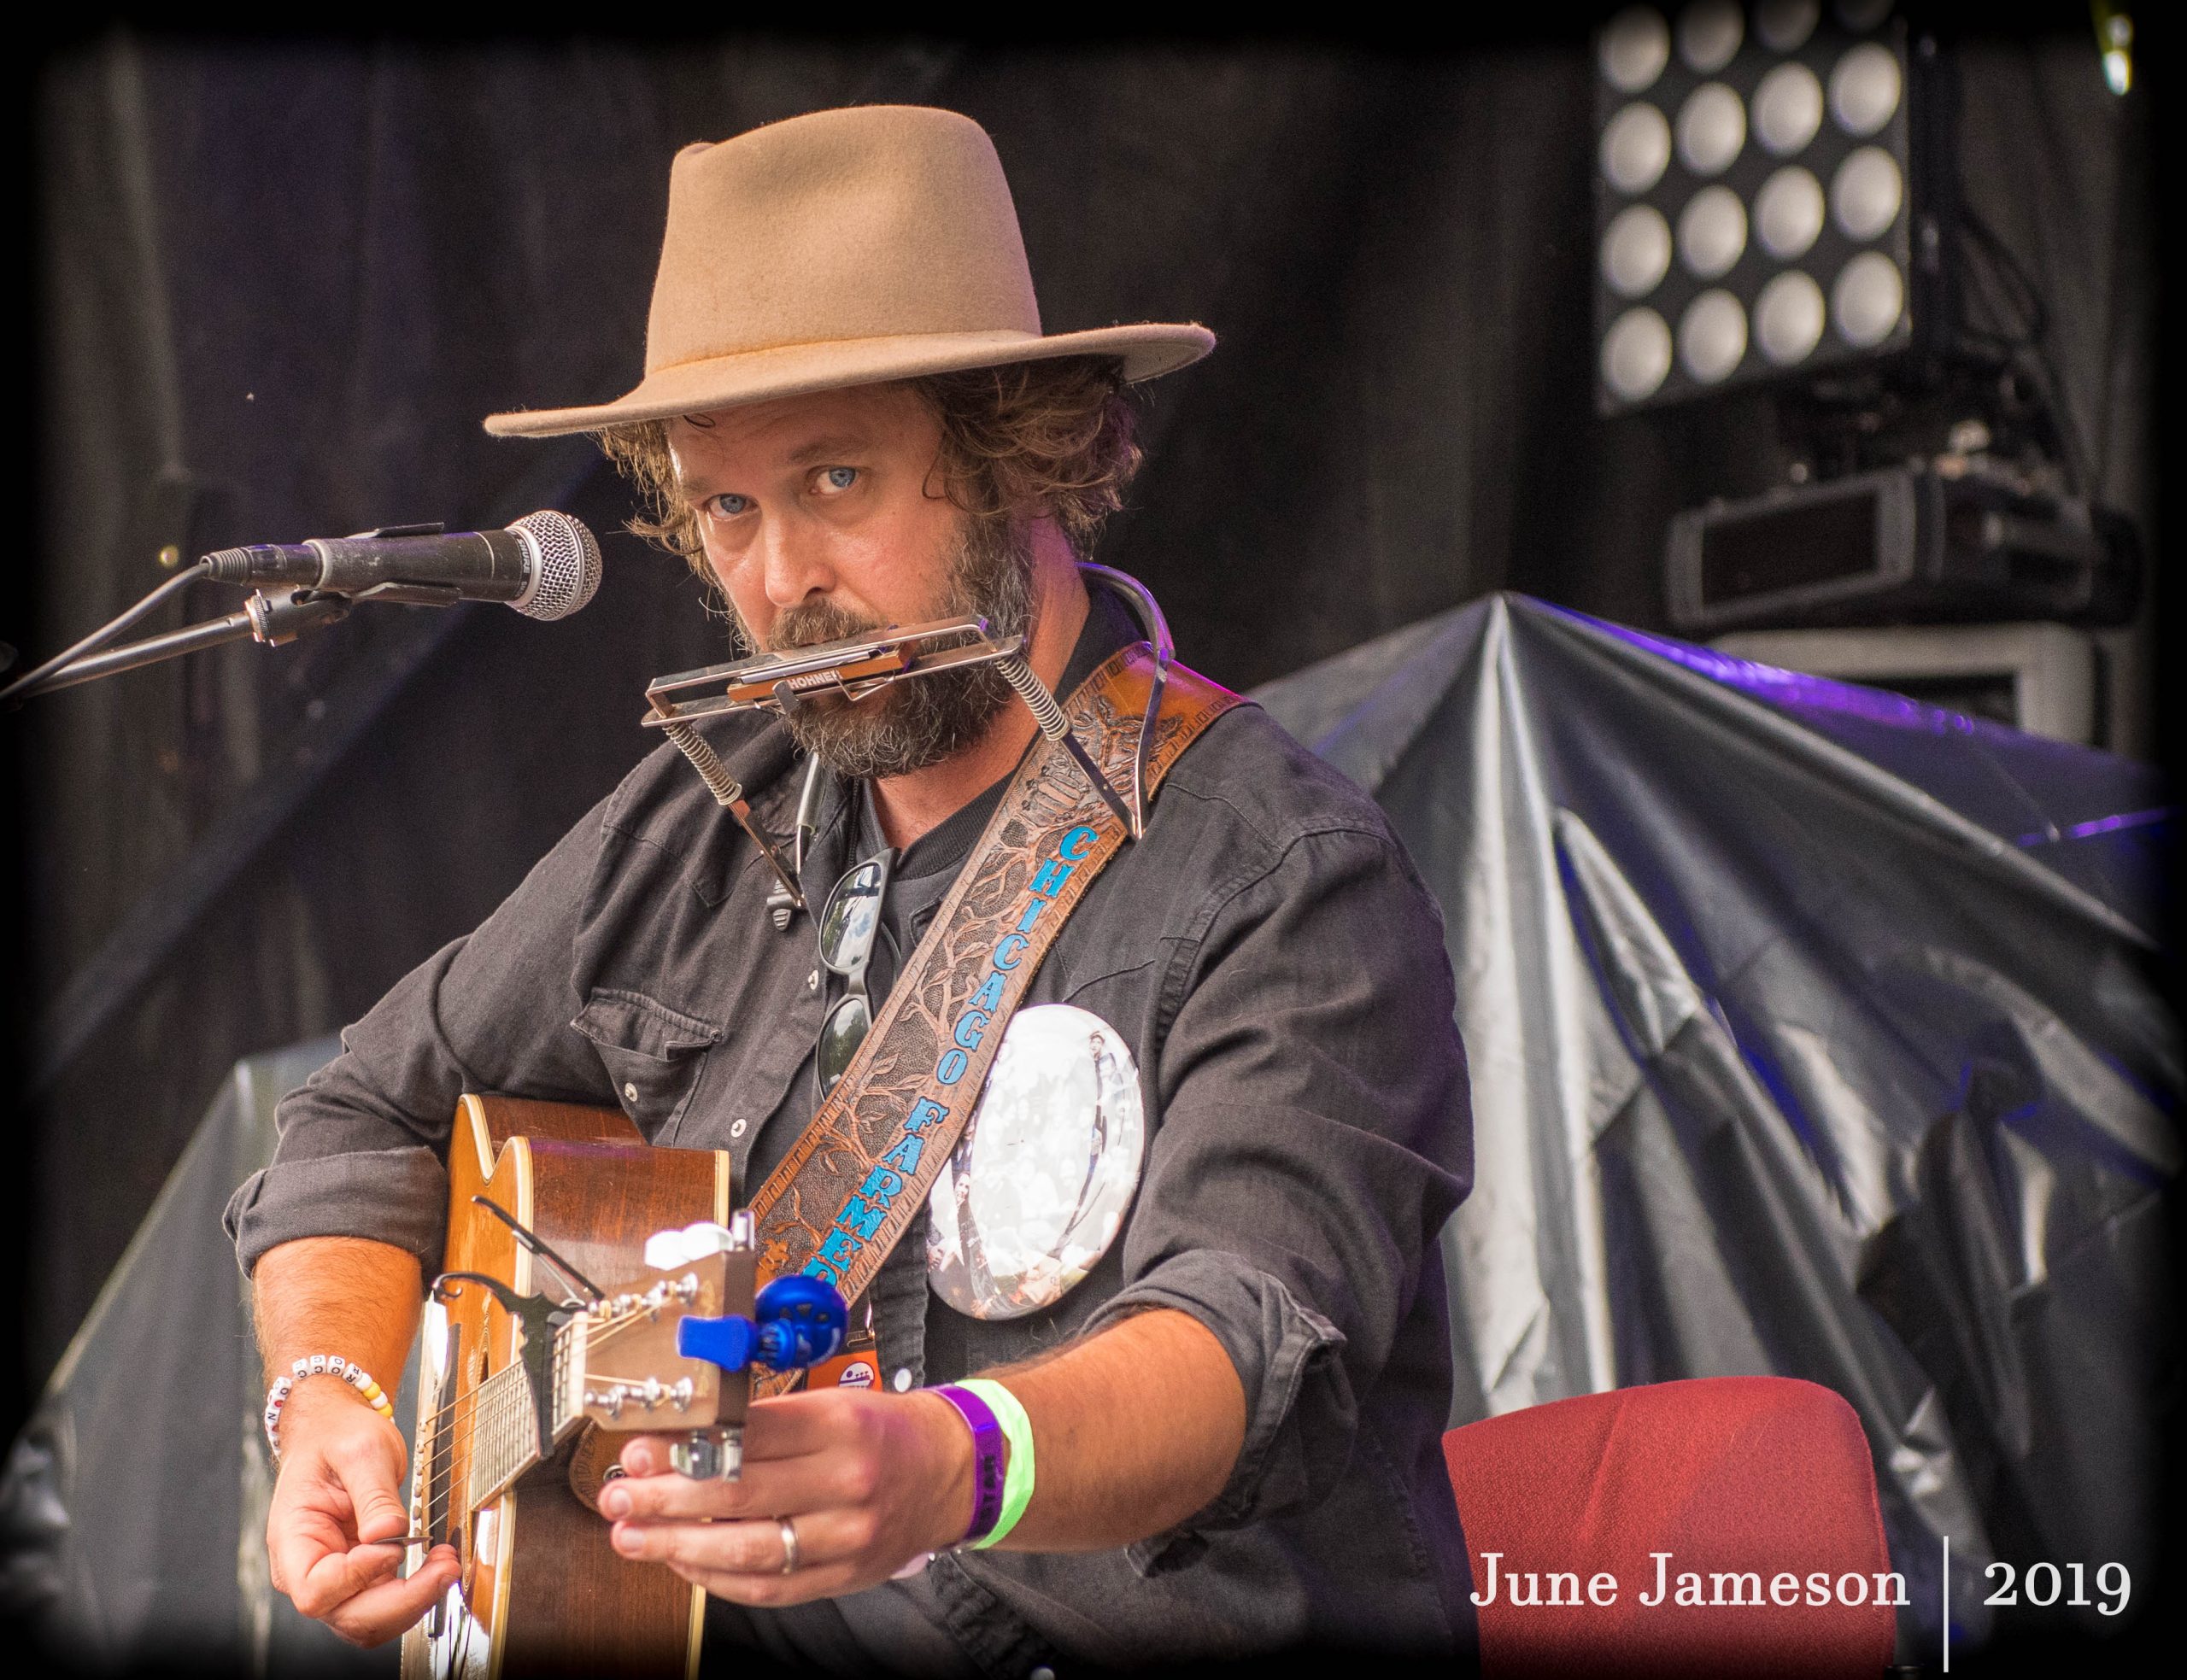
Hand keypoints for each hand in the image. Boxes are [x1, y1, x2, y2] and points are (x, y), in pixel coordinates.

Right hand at [265, 1379, 460, 1644]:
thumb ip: (374, 1494)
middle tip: (444, 1567)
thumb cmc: (336, 1437)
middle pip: (348, 1617)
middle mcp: (308, 1571)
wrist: (334, 1431)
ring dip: (413, 1601)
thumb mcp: (360, 1450)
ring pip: (371, 1621)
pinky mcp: (362, 1577)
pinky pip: (387, 1603)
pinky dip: (416, 1592)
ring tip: (446, 1564)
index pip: (316, 1590)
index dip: (358, 1577)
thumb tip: (389, 1535)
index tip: (394, 1547)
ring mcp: (336, 1578)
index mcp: (293, 1542)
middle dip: (402, 1601)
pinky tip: (437, 1564)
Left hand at [603, 1388, 973, 1605]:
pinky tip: (685, 1564)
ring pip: (748, 1550)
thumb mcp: (830, 1404)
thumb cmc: (881, 1432)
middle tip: (619, 1497)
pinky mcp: (844, 1576)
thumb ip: (763, 1424)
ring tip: (633, 1537)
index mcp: (840, 1424)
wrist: (950, 1472)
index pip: (748, 1436)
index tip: (641, 1450)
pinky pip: (770, 1587)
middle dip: (665, 1499)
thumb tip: (680, 1442)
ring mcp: (847, 1536)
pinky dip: (719, 1580)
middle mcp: (846, 1482)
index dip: (685, 1447)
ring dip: (679, 1547)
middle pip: (739, 1495)